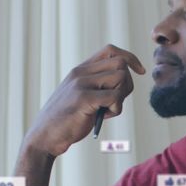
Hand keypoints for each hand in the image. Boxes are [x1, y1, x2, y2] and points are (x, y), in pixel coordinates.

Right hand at [22, 44, 144, 156]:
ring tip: (106, 110)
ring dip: (121, 98)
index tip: (140, 71)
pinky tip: (102, 116)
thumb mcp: (82, 94)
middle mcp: (81, 72)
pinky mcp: (83, 99)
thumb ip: (99, 84)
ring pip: (121, 78)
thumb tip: (127, 78)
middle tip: (115, 102)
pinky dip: (116, 109)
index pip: (111, 50)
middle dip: (127, 84)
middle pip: (121, 64)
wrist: (45, 136)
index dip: (130, 58)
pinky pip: (115, 97)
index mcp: (81, 69)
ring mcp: (81, 84)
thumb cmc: (68, 119)